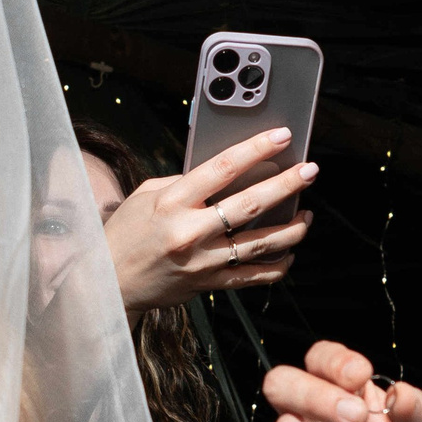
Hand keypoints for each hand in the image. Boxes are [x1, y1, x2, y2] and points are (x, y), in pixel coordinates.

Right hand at [103, 128, 316, 311]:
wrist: (110, 281)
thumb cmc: (127, 233)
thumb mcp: (146, 195)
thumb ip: (184, 182)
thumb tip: (226, 171)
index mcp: (172, 201)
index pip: (222, 168)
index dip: (256, 150)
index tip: (281, 137)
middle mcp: (190, 231)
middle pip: (251, 204)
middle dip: (287, 184)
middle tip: (310, 171)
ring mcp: (203, 261)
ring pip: (262, 243)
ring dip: (293, 227)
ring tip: (308, 214)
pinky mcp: (210, 284)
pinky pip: (255, 276)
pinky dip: (278, 265)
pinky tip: (289, 252)